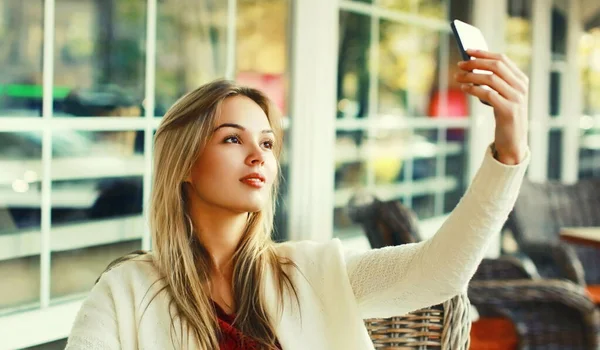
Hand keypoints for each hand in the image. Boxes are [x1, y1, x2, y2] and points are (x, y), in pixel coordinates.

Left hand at [455, 49, 528, 164]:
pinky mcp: (508, 110)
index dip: (484, 53)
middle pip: (496, 66)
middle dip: (475, 63)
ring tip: (457, 77)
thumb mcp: (501, 96)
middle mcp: (521, 87)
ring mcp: (517, 98)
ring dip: (471, 76)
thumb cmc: (504, 116)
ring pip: (491, 79)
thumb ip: (493, 82)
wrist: (513, 141)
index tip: (468, 50)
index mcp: (521, 80)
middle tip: (460, 64)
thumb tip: (470, 67)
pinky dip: (474, 89)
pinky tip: (464, 88)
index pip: (502, 59)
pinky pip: (488, 94)